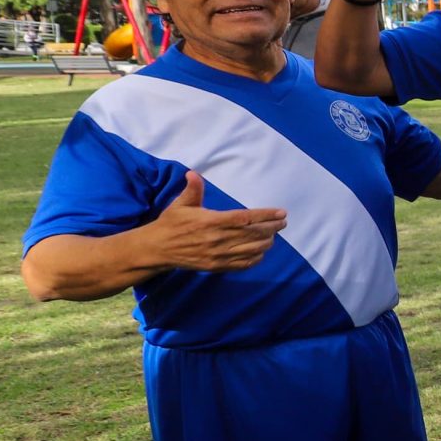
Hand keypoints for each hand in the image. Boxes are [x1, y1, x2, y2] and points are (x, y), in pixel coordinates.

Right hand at [148, 171, 285, 272]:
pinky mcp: (216, 266)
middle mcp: (217, 239)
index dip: (265, 215)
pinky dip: (255, 258)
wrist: (157, 249)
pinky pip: (242, 264)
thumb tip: (193, 173)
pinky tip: (261, 251)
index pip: (245, 218)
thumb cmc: (171, 223)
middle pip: (253, 234)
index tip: (281, 213)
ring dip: (266, 242)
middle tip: (282, 222)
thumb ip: (192, 190)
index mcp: (210, 222)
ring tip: (273, 235)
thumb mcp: (180, 204)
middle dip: (272, 228)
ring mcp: (217, 255)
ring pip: (251, 250)